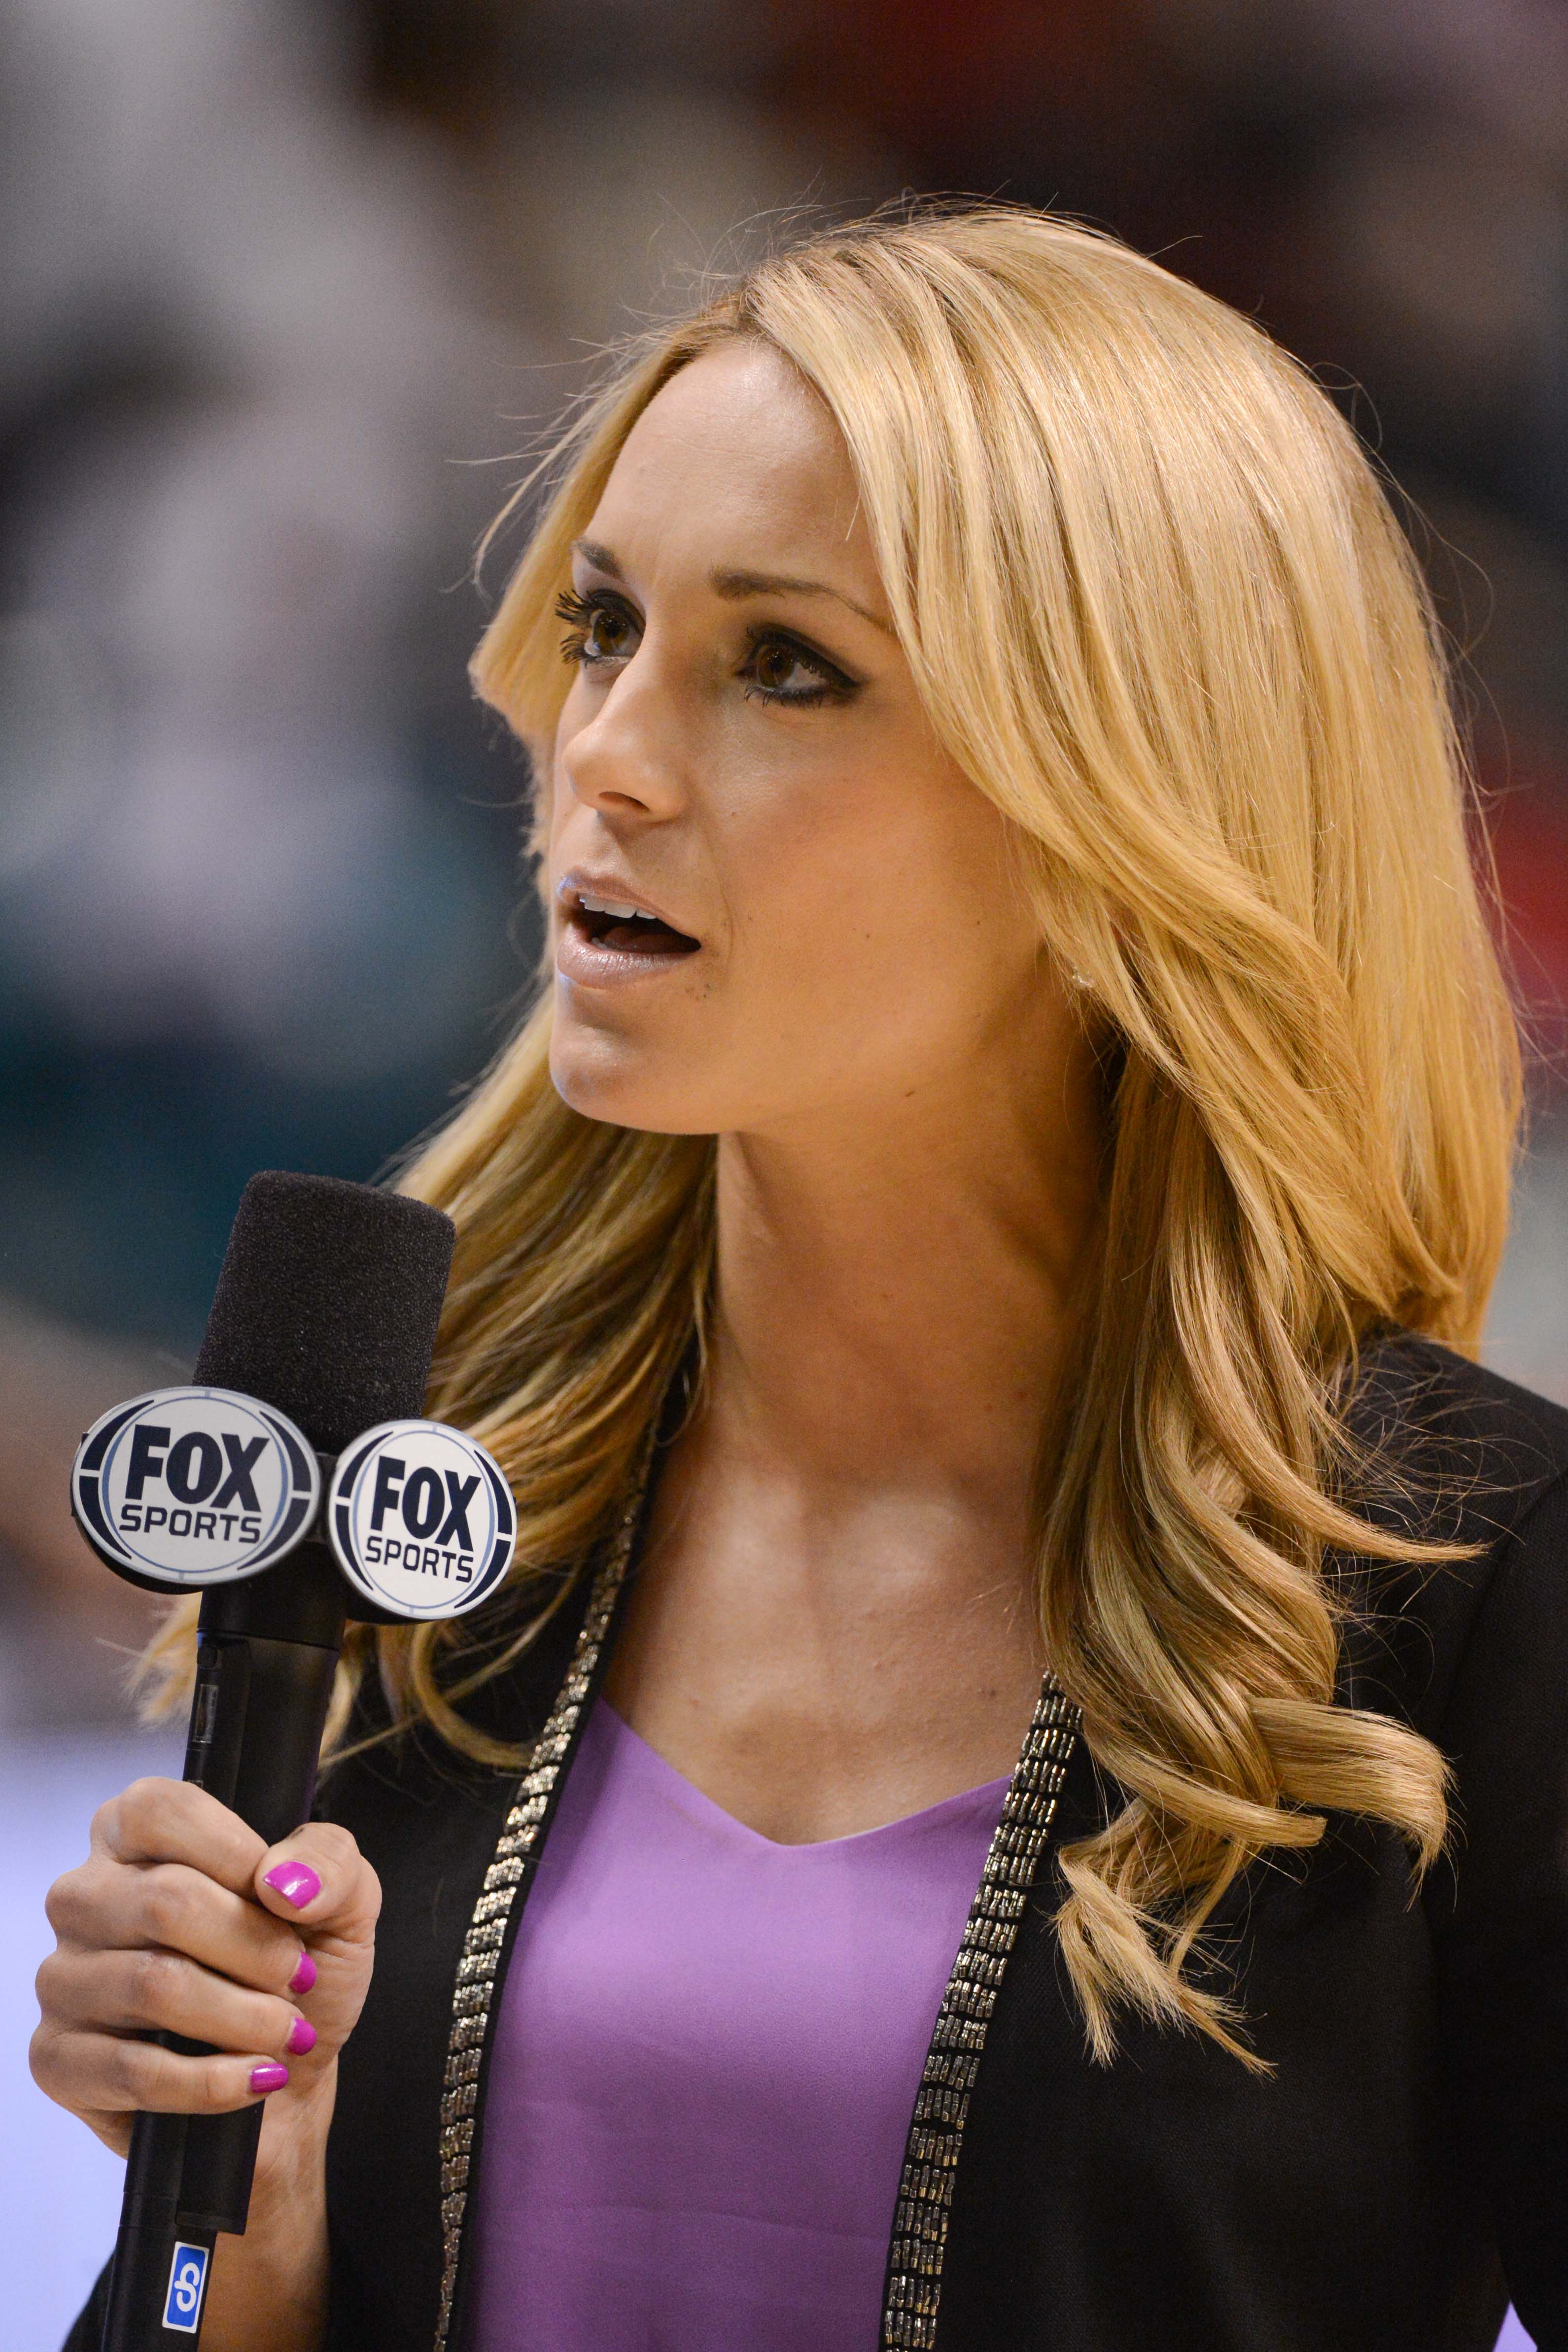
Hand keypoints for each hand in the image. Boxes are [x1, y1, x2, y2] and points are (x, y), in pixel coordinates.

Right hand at [31, 1777, 379, 2168]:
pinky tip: (255, 2077)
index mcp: (133, 1834)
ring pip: (151, 1985)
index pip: (160, 1811)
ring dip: (242, 2017)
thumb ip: (328, 1862)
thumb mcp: (341, 1900)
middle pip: (164, 1902)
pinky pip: (132, 2070)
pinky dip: (211, 2081)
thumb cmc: (300, 1971)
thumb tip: (280, 1882)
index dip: (235, 1854)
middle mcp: (83, 1897)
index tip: (290, 1903)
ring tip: (286, 2031)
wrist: (287, 2075)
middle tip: (301, 1979)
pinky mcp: (59, 2061)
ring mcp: (63, 1979)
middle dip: (255, 1948)